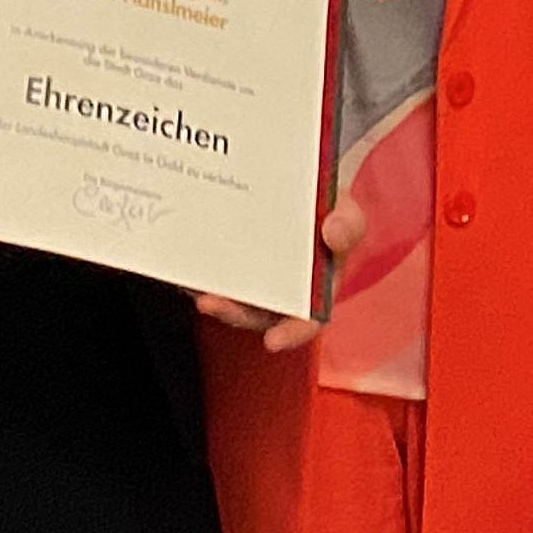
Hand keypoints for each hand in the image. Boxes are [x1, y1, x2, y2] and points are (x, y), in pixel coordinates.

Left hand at [194, 192, 367, 354]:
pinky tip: (183, 268)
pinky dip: (196, 276)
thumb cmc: (329, 211)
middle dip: (233, 313)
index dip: (291, 334)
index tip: (273, 341)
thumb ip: (348, 225)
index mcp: (316, 292)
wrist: (304, 191)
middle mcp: (282, 294)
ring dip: (210, 296)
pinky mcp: (231, 265)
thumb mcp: (347, 213)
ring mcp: (254, 281)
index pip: (306, 322)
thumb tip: (333, 232)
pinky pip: (212, 277)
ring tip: (193, 286)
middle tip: (211, 303)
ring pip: (230, 299)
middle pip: (257, 313)